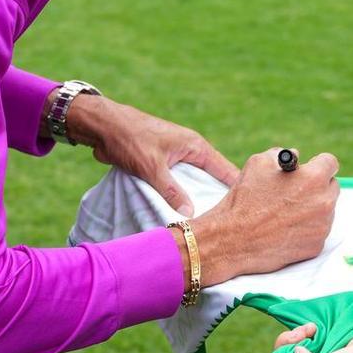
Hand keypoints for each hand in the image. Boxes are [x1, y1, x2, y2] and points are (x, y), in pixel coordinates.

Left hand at [64, 95, 239, 216]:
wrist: (104, 127)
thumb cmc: (130, 139)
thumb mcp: (152, 167)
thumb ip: (171, 190)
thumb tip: (191, 213)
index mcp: (196, 146)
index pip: (225, 169)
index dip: (237, 188)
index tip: (248, 209)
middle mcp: (190, 152)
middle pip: (211, 180)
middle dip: (216, 199)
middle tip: (227, 225)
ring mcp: (177, 159)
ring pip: (193, 184)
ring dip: (195, 200)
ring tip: (206, 225)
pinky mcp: (163, 165)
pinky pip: (177, 185)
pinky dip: (179, 197)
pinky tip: (180, 216)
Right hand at [191, 148, 339, 286]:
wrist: (233, 240)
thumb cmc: (245, 199)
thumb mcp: (258, 163)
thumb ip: (282, 153)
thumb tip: (296, 155)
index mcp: (313, 178)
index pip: (330, 163)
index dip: (318, 164)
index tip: (311, 169)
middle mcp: (323, 202)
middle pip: (332, 186)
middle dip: (317, 186)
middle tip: (299, 190)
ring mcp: (322, 226)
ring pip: (326, 210)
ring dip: (313, 208)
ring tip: (288, 212)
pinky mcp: (316, 246)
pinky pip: (318, 231)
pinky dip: (307, 228)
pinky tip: (287, 228)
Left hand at [274, 322, 352, 352]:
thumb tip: (297, 350)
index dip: (283, 351)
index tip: (298, 345)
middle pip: (287, 350)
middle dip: (291, 338)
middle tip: (305, 333)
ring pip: (298, 340)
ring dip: (301, 331)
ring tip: (312, 329)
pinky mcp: (329, 343)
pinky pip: (311, 334)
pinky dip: (309, 328)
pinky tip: (315, 327)